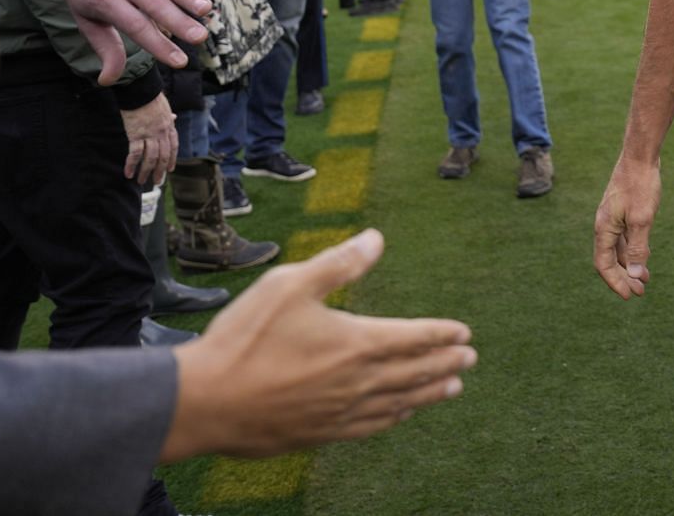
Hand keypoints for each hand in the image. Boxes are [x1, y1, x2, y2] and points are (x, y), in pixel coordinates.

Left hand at [52, 0, 224, 85]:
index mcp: (106, 1)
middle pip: (155, 4)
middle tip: (200, 38)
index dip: (158, 45)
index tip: (180, 61)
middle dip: (179, 21)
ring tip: (206, 10)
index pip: (136, 27)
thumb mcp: (86, 19)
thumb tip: (108, 81)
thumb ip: (105, 48)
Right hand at [120, 93, 176, 186]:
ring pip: (151, 158)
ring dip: (146, 172)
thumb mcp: (164, 106)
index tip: (169, 170)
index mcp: (169, 126)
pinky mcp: (136, 135)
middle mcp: (162, 133)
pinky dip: (131, 165)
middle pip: (163, 156)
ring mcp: (150, 135)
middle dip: (159, 171)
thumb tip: (174, 118)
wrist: (141, 90)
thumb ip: (168, 116)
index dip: (172, 159)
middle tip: (156, 181)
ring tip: (142, 181)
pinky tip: (128, 173)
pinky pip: (135, 154)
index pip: (173, 146)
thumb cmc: (151, 96)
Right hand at [160, 229, 475, 461]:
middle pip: (414, 372)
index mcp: (356, 342)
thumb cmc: (245, 339)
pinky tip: (399, 415)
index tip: (464, 333)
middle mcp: (357, 381)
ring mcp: (340, 412)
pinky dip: (393, 418)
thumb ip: (338, 263)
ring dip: (428, 394)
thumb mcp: (290, 285)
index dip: (441, 334)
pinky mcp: (319, 434)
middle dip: (445, 363)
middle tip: (469, 359)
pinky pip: (370, 427)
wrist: (204, 402)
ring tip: (452, 388)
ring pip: (398, 402)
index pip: (413, 337)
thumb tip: (376, 238)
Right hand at [593, 156, 659, 298]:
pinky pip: (622, 238)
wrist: (640, 156)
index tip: (631, 296)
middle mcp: (604, 225)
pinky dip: (631, 250)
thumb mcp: (642, 219)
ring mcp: (612, 218)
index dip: (615, 282)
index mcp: (603, 228)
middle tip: (640, 291)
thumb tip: (634, 276)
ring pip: (616, 249)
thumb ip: (637, 248)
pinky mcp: (621, 211)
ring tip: (643, 278)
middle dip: (623, 277)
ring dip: (628, 265)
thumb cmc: (641, 185)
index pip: (604, 264)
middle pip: (609, 259)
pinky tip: (643, 256)